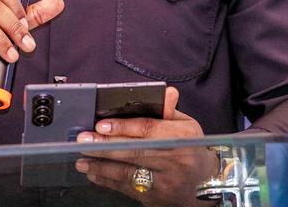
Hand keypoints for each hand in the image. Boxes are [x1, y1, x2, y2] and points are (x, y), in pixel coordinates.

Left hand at [74, 87, 212, 203]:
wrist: (205, 184)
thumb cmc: (191, 148)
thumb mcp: (187, 125)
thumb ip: (169, 111)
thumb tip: (166, 92)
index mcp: (181, 138)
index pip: (148, 130)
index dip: (123, 127)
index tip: (101, 125)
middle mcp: (173, 160)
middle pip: (134, 152)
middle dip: (105, 146)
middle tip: (83, 141)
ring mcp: (164, 182)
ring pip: (127, 173)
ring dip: (101, 166)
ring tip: (81, 159)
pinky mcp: (155, 198)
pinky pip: (127, 188)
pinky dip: (107, 181)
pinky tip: (93, 173)